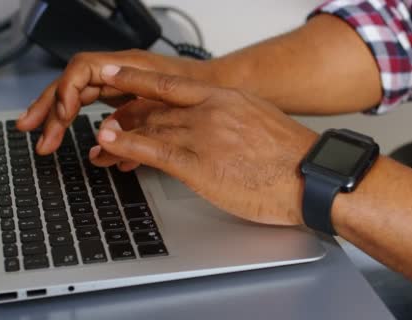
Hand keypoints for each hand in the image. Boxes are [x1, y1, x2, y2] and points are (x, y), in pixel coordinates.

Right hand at [16, 50, 212, 154]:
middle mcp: (124, 75)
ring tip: (46, 141)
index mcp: (129, 67)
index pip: (81, 71)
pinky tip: (92, 150)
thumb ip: (138, 115)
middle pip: (75, 86)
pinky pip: (106, 115)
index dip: (65, 93)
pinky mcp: (136, 105)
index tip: (60, 117)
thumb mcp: (169, 101)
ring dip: (64, 121)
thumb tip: (107, 134)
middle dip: (49, 107)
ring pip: (86, 102)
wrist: (227, 91)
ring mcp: (128, 89)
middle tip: (30, 129)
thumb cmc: (204, 88)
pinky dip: (95, 132)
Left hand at [91, 65, 318, 224]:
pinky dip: (128, 145)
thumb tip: (220, 128)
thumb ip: (233, 120)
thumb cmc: (292, 156)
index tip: (117, 76)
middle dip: (126, 116)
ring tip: (100, 140)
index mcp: (226, 98)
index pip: (171, 85)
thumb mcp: (260, 122)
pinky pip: (155, 151)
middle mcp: (210, 111)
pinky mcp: (200, 165)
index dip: (138, 80)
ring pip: (149, 128)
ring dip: (119, 134)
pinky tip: (111, 144)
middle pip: (155, 108)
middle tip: (107, 121)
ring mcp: (203, 136)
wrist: (311, 177)